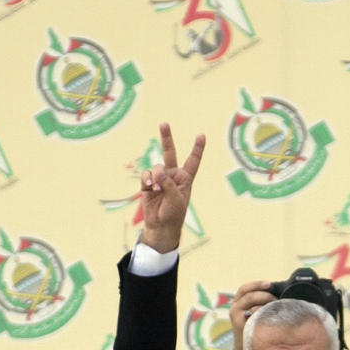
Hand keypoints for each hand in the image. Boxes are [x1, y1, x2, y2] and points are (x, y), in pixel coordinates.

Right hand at [140, 121, 205, 253]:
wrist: (160, 226)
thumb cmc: (173, 214)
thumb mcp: (176, 200)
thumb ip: (169, 184)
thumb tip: (157, 172)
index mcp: (185, 179)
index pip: (193, 161)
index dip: (197, 149)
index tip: (201, 135)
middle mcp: (172, 175)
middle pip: (170, 152)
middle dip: (166, 138)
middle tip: (163, 123)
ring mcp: (160, 178)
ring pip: (156, 167)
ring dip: (156, 177)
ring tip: (158, 190)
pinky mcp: (149, 183)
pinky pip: (147, 175)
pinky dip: (148, 180)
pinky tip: (150, 188)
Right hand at [229, 280, 274, 349]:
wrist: (245, 348)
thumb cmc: (254, 328)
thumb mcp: (252, 313)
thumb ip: (259, 303)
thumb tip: (278, 293)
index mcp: (237, 302)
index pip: (245, 289)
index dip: (257, 284)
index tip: (270, 284)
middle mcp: (235, 308)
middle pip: (248, 294)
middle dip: (264, 293)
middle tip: (275, 298)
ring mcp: (237, 317)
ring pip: (251, 302)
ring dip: (265, 301)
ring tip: (275, 306)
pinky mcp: (240, 325)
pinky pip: (254, 315)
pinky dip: (263, 312)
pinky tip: (271, 315)